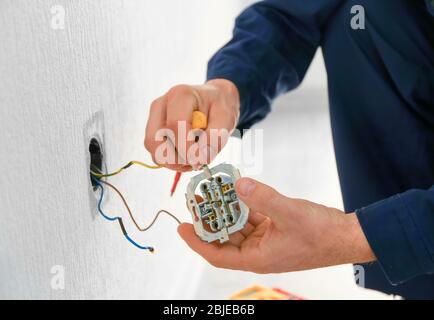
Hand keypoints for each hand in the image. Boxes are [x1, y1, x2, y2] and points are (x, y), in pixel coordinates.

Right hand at [144, 79, 239, 171]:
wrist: (213, 100)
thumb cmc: (218, 107)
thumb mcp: (226, 120)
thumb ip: (215, 139)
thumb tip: (200, 158)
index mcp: (181, 95)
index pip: (175, 125)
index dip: (186, 147)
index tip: (200, 160)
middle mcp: (162, 103)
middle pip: (154, 139)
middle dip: (175, 157)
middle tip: (195, 162)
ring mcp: (154, 116)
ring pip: (153, 148)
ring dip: (173, 160)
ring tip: (193, 158)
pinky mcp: (153, 128)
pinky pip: (155, 151)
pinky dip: (170, 160)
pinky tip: (186, 156)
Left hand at [178, 177, 375, 272]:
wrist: (346, 237)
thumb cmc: (322, 234)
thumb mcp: (289, 213)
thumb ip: (262, 198)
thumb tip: (238, 184)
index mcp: (257, 257)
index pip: (217, 254)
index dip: (196, 241)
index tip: (181, 226)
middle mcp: (258, 252)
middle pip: (224, 237)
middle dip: (209, 220)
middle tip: (196, 200)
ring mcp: (266, 241)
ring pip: (237, 226)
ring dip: (226, 210)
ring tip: (213, 192)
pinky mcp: (274, 230)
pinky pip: (252, 218)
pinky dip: (244, 205)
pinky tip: (237, 190)